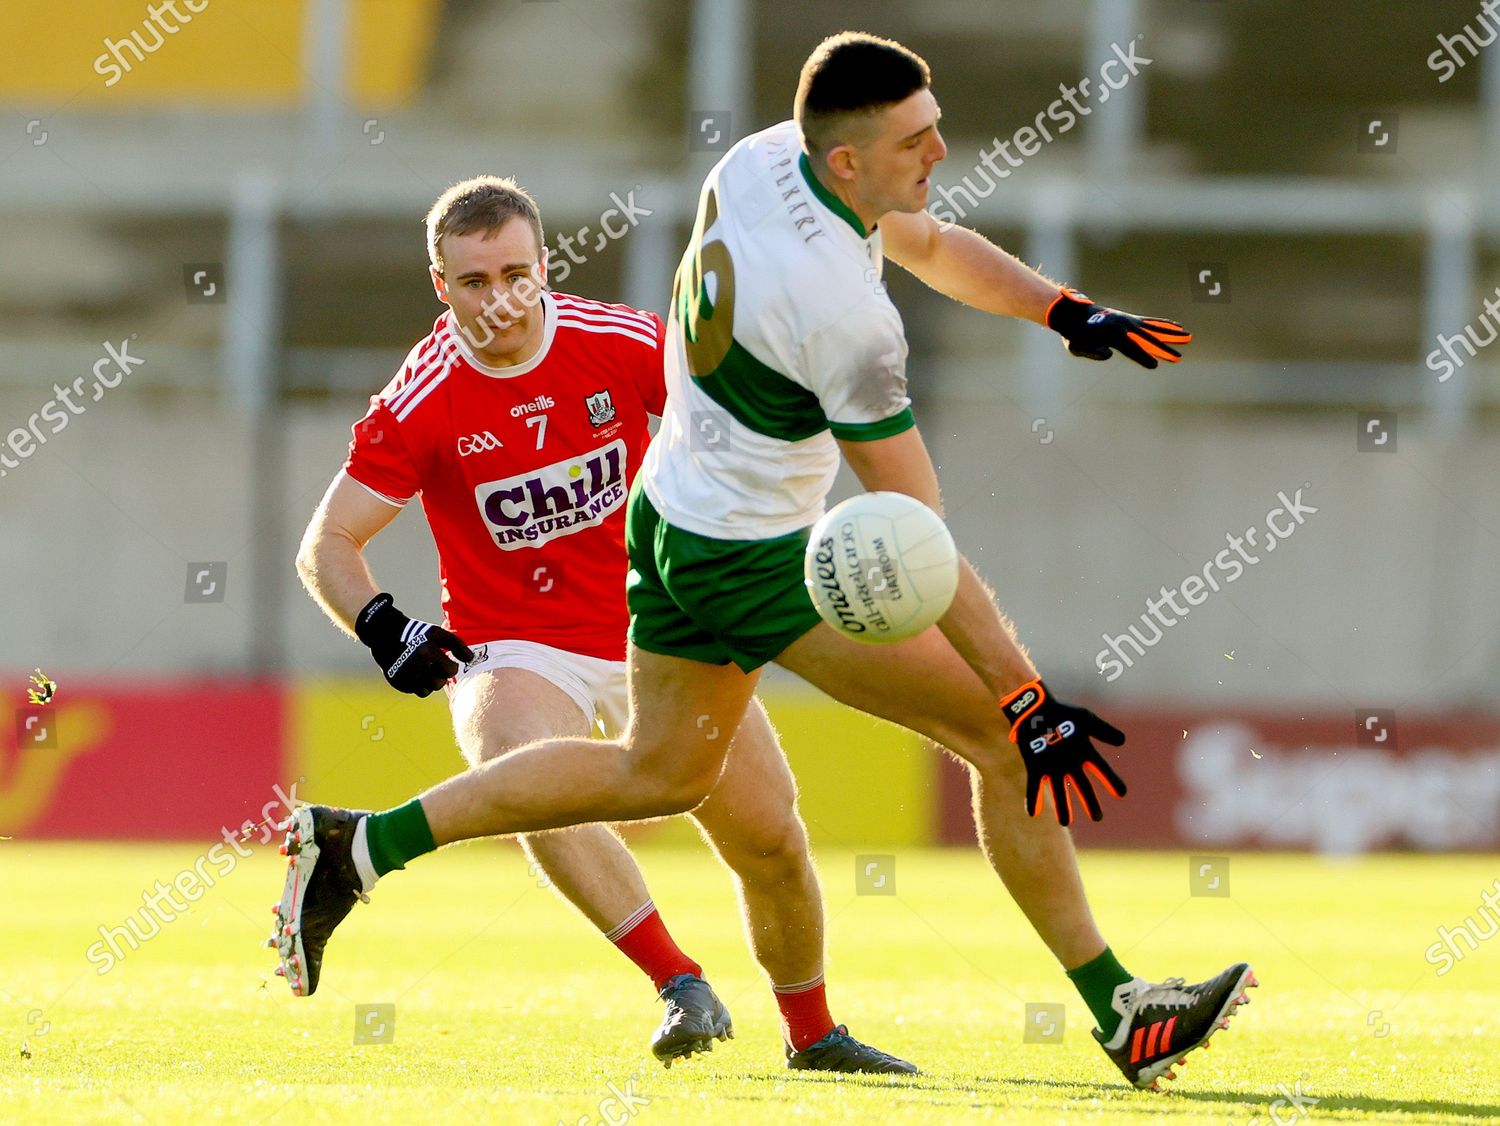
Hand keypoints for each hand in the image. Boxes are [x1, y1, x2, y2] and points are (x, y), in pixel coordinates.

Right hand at [354, 593, 473, 697]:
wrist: (386, 634)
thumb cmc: (418, 634)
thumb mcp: (438, 633)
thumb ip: (457, 645)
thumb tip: (471, 659)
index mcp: (427, 652)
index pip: (450, 670)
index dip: (452, 666)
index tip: (447, 660)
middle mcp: (415, 666)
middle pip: (438, 683)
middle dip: (440, 676)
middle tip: (436, 667)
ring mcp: (404, 676)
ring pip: (426, 690)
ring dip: (430, 682)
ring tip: (427, 671)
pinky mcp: (396, 682)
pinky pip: (414, 690)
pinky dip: (418, 684)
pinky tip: (416, 673)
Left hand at [998, 678, 1126, 825]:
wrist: (1035, 709)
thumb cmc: (1061, 712)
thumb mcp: (1085, 718)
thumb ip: (1102, 729)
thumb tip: (1123, 741)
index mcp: (1084, 753)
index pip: (1102, 770)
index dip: (1111, 781)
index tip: (1122, 793)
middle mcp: (1070, 764)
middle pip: (1083, 787)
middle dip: (1090, 802)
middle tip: (1097, 817)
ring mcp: (1052, 767)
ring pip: (1059, 792)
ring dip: (1062, 806)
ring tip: (1064, 822)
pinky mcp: (1035, 767)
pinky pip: (1034, 786)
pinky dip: (1033, 798)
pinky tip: (1033, 812)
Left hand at [1044, 286, 1191, 368]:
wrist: (1074, 314)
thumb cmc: (1075, 335)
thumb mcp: (1077, 347)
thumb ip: (1092, 352)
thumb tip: (1110, 353)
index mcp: (1112, 335)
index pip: (1131, 349)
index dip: (1143, 357)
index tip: (1155, 365)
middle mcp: (1124, 326)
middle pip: (1148, 339)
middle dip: (1163, 349)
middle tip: (1178, 357)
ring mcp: (1129, 321)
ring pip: (1154, 329)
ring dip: (1171, 334)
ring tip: (1188, 337)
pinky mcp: (1131, 319)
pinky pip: (1151, 322)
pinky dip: (1164, 325)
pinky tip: (1177, 327)